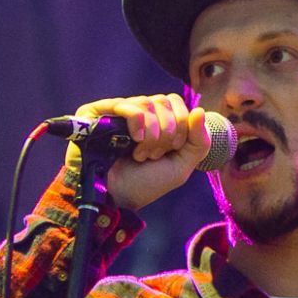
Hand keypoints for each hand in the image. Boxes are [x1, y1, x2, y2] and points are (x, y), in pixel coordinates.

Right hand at [63, 94, 212, 210]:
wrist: (116, 197)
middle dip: (167, 132)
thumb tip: (200, 110)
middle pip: (165, 101)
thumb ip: (199, 142)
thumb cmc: (146, 183)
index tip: (171, 150)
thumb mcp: (181, 166)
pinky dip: (137, 123)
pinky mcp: (98, 112)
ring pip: (148, 103)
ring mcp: (117, 110)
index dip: (181, 126)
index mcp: (157, 119)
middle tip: (154, 155)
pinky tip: (134, 141)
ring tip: (141, 154)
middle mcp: (138, 111)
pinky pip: (126, 105)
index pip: (177, 102)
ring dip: (151, 135)